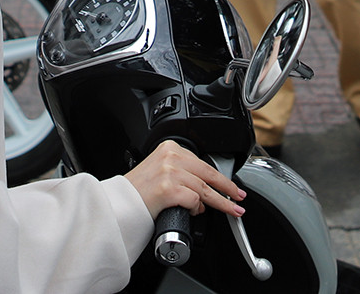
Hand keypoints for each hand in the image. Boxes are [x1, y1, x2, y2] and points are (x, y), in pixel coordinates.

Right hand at [125, 141, 246, 218]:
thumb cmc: (137, 191)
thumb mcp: (159, 170)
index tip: (231, 185)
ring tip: (227, 210)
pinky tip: (194, 211)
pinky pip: (194, 201)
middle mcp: (170, 157)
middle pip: (208, 174)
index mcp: (169, 148)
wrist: (120, 203)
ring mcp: (170, 172)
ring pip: (204, 190)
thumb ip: (181, 172)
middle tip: (239, 198)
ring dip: (217, 203)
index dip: (220, 177)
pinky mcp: (169, 189)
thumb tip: (202, 190)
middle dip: (228, 189)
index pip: (202, 163)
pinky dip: (197, 209)